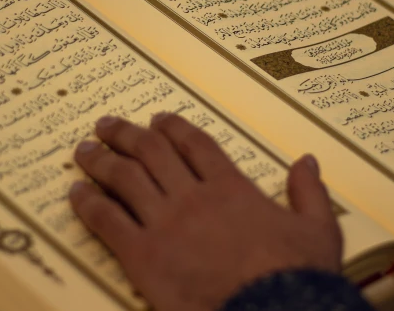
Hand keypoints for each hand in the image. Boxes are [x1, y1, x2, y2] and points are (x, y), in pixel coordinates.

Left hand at [69, 113, 342, 310]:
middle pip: (152, 152)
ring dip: (101, 160)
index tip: (156, 119)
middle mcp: (193, 196)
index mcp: (231, 187)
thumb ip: (310, 191)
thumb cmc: (296, 274)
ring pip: (125, 178)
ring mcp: (165, 224)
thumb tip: (307, 160)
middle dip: (126, 134)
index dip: (173, 128)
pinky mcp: (143, 256)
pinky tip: (75, 192)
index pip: (195, 145)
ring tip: (84, 149)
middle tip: (106, 124)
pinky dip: (89, 203)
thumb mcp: (318, 229)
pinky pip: (108, 221)